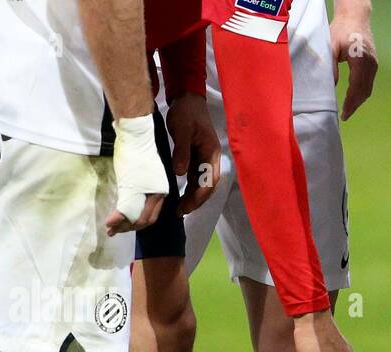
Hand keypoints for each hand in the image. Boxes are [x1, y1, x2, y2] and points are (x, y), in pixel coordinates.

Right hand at [105, 114, 168, 235]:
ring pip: (136, 217)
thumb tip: (130, 195)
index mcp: (162, 189)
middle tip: (115, 231)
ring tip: (110, 230)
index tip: (126, 227)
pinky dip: (118, 218)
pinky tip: (109, 223)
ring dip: (122, 226)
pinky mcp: (134, 187)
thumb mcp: (142, 171)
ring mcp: (147, 191)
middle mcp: (158, 193)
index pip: (152, 214)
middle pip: (145, 220)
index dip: (138, 223)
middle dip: (129, 228)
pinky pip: (127, 208)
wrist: (136, 135)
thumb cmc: (137, 148)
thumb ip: (140, 186)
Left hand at [165, 92, 220, 214]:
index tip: (185, 207)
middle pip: (207, 186)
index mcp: (211, 153)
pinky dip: (190, 189)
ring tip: (179, 209)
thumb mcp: (181, 129)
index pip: (208, 181)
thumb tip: (180, 173)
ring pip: (202, 184)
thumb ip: (182, 151)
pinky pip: (196, 178)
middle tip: (180, 212)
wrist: (187, 99)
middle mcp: (211, 159)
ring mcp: (205, 159)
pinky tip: (181, 196)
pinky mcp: (198, 158)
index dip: (197, 197)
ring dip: (193, 197)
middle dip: (196, 201)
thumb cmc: (186, 112)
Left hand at [330, 7, 377, 120]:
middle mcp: (371, 64)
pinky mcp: (373, 64)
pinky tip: (354, 97)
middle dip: (355, 105)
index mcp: (361, 60)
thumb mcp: (331, 47)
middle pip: (365, 91)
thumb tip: (331, 87)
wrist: (355, 16)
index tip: (344, 114)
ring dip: (359, 100)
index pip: (356, 88)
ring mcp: (374, 64)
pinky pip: (369, 83)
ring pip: (368, 89)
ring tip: (348, 109)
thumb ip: (331, 68)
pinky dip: (362, 93)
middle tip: (345, 115)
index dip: (350, 103)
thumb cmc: (341, 29)